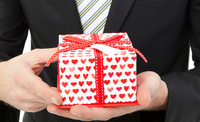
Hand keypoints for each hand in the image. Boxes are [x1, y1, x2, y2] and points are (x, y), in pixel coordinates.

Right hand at [0, 48, 61, 111]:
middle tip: (71, 90)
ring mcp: (23, 103)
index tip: (59, 98)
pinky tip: (53, 93)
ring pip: (46, 103)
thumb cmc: (17, 67)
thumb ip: (50, 55)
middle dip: (58, 95)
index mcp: (20, 77)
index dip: (48, 93)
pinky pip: (45, 105)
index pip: (35, 87)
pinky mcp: (28, 109)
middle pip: (43, 98)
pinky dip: (51, 100)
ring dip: (55, 98)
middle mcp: (20, 93)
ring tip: (62, 89)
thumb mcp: (33, 56)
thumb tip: (65, 51)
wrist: (0, 80)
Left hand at [47, 71, 167, 120]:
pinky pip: (85, 94)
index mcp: (117, 107)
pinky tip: (62, 90)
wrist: (148, 86)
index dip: (88, 112)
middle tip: (52, 106)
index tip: (75, 109)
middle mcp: (107, 106)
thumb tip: (143, 100)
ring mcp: (103, 99)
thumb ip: (146, 94)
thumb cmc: (150, 88)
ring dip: (66, 105)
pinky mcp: (100, 92)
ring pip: (82, 104)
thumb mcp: (150, 89)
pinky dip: (74, 94)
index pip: (100, 113)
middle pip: (86, 111)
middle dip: (69, 111)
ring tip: (50, 102)